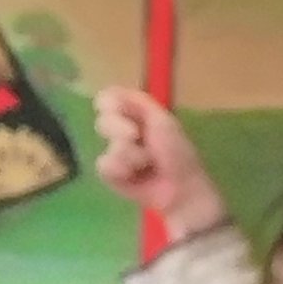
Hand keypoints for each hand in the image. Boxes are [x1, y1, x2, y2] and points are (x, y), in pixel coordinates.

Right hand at [95, 86, 223, 243]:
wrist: (179, 187)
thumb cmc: (176, 151)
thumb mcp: (161, 119)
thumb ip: (137, 102)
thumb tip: (106, 95)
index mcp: (135, 113)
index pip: (108, 99)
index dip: (109, 103)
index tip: (118, 109)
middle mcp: (122, 130)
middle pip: (102, 120)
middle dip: (119, 128)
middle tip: (136, 135)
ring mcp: (116, 153)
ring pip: (109, 146)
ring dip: (130, 154)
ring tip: (147, 163)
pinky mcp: (111, 175)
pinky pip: (105, 166)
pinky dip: (123, 170)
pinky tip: (135, 175)